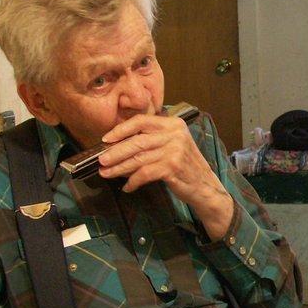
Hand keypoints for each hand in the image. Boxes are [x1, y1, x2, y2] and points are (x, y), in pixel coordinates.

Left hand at [96, 114, 233, 238]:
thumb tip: (119, 146)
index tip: (106, 139)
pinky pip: (145, 173)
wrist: (206, 187)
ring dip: (119, 168)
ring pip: (138, 158)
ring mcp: (174, 150)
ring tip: (106, 173)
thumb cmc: (186, 167)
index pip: (141, 121)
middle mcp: (174, 134)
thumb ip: (152, 140)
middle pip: (137, 140)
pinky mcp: (172, 167)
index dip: (121, 129)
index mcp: (173, 124)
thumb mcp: (173, 146)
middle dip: (115, 152)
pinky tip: (127, 187)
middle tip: (101, 160)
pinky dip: (133, 181)